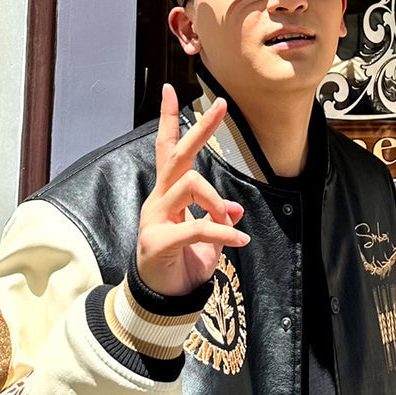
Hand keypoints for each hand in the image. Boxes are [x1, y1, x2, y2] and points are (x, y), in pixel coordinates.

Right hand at [136, 84, 249, 296]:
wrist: (164, 300)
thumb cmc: (182, 266)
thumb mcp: (208, 239)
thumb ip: (219, 219)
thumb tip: (236, 208)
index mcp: (168, 196)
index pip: (167, 152)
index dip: (169, 122)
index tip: (172, 91)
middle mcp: (159, 200)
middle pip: (178, 156)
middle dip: (200, 129)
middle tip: (220, 106)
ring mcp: (155, 219)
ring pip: (190, 185)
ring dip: (217, 200)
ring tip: (229, 220)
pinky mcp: (159, 241)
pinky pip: (197, 227)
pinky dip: (223, 232)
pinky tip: (240, 241)